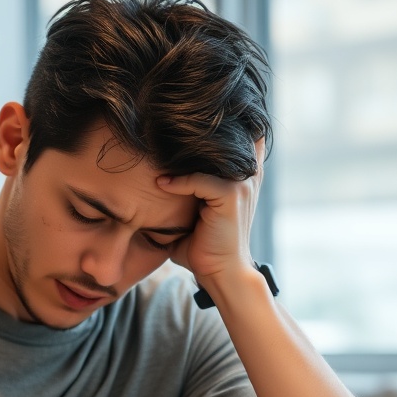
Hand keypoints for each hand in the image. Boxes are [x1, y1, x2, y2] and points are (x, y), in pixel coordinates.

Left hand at [155, 137, 264, 287]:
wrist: (220, 273)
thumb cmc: (204, 247)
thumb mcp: (192, 215)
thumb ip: (182, 195)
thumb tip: (150, 180)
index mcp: (242, 177)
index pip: (237, 138)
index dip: (218, 128)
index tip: (185, 124)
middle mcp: (247, 176)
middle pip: (228, 137)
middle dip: (198, 132)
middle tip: (167, 128)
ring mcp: (241, 185)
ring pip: (212, 154)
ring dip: (184, 153)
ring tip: (158, 152)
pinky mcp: (230, 196)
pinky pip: (201, 180)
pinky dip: (179, 182)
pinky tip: (162, 185)